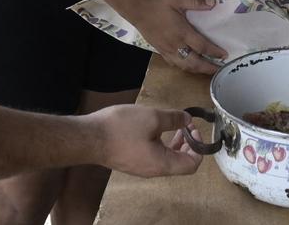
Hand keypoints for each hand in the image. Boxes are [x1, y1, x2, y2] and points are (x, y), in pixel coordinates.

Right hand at [88, 105, 202, 177]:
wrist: (90, 137)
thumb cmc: (121, 129)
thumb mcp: (153, 118)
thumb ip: (174, 119)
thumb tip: (187, 119)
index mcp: (162, 164)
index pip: (192, 165)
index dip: (198, 147)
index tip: (193, 128)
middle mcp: (153, 170)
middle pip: (180, 163)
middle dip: (188, 143)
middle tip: (185, 125)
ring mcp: (141, 167)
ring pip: (166, 159)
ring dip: (174, 142)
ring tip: (172, 125)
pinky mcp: (131, 161)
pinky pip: (153, 156)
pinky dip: (160, 143)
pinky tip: (153, 128)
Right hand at [129, 0, 225, 74]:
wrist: (137, 8)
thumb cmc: (158, 3)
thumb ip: (195, 1)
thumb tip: (213, 3)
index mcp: (182, 33)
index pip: (202, 46)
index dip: (214, 52)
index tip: (224, 55)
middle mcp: (176, 45)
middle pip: (194, 62)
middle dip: (207, 68)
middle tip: (219, 70)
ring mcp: (167, 50)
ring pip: (184, 66)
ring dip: (196, 70)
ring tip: (206, 71)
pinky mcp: (160, 50)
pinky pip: (174, 63)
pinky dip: (183, 67)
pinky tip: (187, 66)